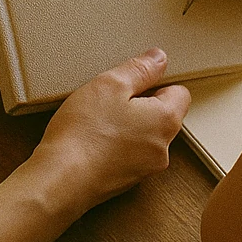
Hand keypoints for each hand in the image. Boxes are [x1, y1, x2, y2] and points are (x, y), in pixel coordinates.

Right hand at [32, 48, 190, 213]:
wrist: (60, 180)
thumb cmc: (85, 132)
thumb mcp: (110, 84)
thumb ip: (140, 69)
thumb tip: (159, 59)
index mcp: (165, 121)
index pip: (180, 92)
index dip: (157, 82)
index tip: (133, 81)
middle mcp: (162, 148)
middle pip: (162, 115)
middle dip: (140, 104)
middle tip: (110, 99)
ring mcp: (145, 169)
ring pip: (144, 135)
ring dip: (127, 125)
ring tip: (98, 120)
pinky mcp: (126, 182)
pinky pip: (129, 154)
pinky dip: (116, 145)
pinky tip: (93, 140)